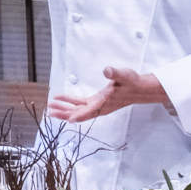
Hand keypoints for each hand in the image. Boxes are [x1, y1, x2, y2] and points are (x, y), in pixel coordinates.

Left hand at [46, 67, 167, 122]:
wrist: (140, 89)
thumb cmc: (132, 83)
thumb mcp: (124, 75)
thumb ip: (115, 73)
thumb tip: (107, 70)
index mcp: (104, 102)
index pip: (89, 111)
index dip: (79, 115)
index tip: (68, 119)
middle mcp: (99, 107)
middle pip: (78, 113)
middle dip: (64, 113)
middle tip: (50, 111)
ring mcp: (97, 106)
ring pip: (77, 110)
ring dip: (64, 110)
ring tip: (51, 108)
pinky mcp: (96, 102)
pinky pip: (80, 105)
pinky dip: (70, 103)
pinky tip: (61, 100)